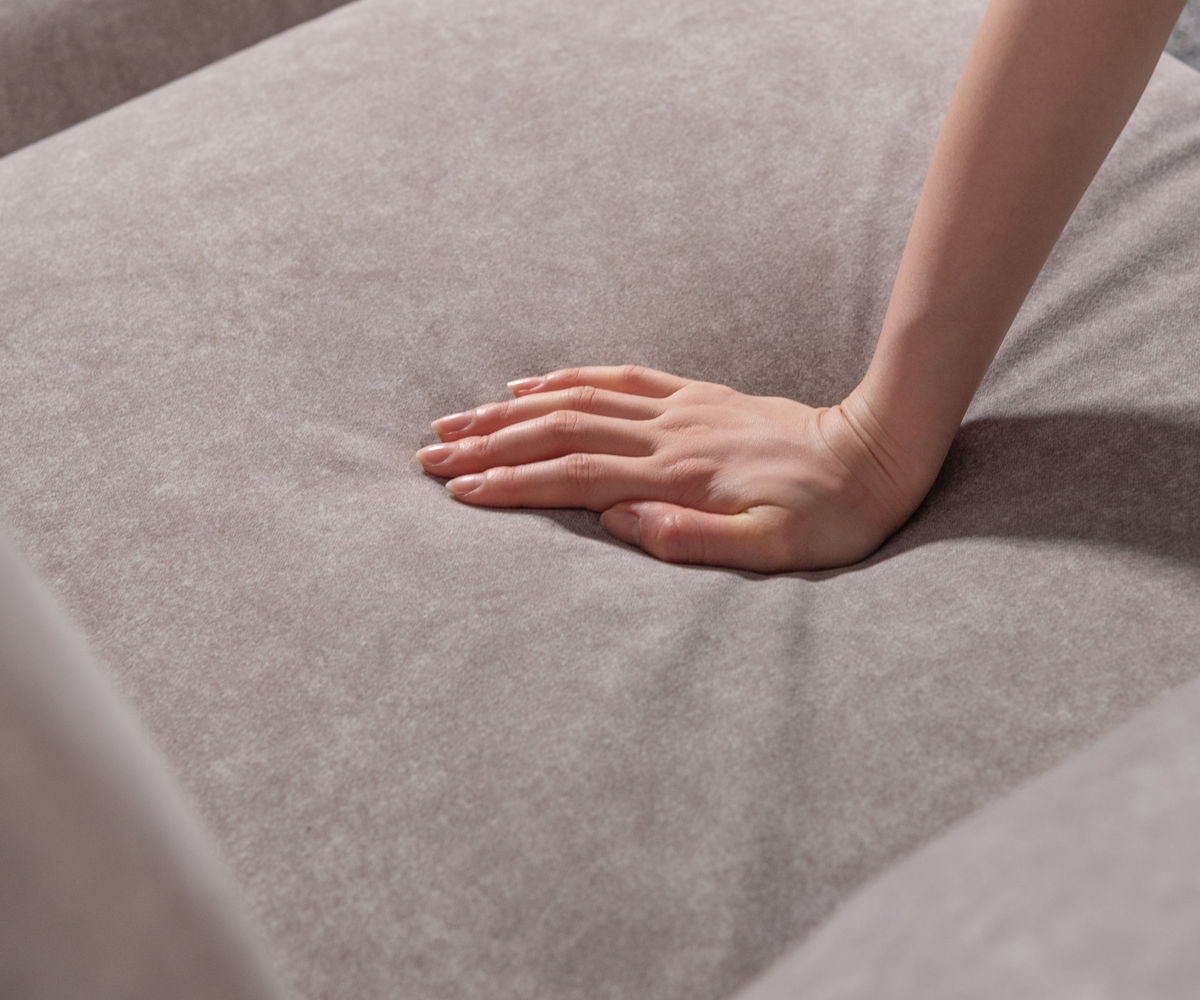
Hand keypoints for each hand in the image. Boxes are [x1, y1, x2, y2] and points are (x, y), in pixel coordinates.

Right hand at [416, 366, 928, 571]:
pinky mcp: (696, 397)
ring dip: (513, 410)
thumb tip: (619, 521)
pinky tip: (535, 384)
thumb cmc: (831, 514)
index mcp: (678, 475)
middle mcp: (668, 434)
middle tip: (431, 454)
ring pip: (578, 399)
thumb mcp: (774, 549)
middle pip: (559, 431)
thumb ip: (693, 538)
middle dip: (490, 444)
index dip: (511, 483)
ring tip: (460, 420)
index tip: (459, 492)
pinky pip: (621, 378)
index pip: (574, 476)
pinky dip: (570, 378)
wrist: (878, 451)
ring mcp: (680, 409)